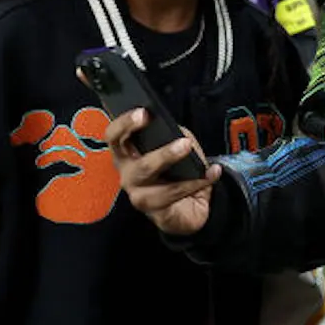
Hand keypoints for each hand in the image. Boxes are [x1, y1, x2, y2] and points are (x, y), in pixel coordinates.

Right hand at [102, 107, 220, 235]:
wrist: (188, 209)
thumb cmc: (178, 175)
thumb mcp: (178, 147)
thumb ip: (175, 135)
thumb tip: (179, 133)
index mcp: (128, 155)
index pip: (114, 136)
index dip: (124, 124)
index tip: (143, 113)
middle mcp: (128, 175)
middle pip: (135, 164)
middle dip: (160, 152)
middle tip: (183, 142)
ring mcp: (138, 195)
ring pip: (153, 180)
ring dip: (174, 163)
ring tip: (191, 153)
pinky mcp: (154, 212)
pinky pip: (173, 195)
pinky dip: (195, 183)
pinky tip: (210, 174)